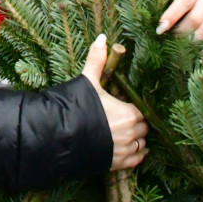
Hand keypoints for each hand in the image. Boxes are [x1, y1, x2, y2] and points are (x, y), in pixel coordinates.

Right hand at [82, 34, 148, 170]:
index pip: (140, 111)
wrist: (60, 137)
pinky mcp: (117, 164)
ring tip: (125, 134)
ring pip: (141, 144)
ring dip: (136, 139)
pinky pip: (136, 160)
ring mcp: (124, 150)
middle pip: (142, 128)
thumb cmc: (76, 107)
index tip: (123, 107)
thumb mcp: (87, 81)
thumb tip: (102, 37)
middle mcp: (131, 133)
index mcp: (129, 113)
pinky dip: (136, 155)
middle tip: (122, 119)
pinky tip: (130, 150)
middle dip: (135, 124)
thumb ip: (97, 60)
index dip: (132, 109)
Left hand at [156, 0, 202, 59]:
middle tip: (166, 42)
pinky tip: (197, 60)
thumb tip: (147, 19)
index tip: (160, 29)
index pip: (184, 1)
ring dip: (190, 43)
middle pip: (195, 19)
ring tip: (178, 50)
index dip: (172, 16)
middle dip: (179, 33)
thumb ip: (162, 4)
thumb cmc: (179, 0)